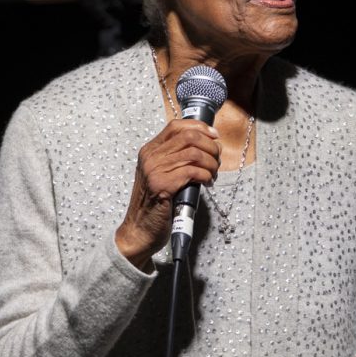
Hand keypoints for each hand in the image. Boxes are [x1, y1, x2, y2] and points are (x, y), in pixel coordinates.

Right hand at [116, 119, 220, 268]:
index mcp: (150, 151)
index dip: (199, 127)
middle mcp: (150, 157)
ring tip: (212, 173)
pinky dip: (205, 175)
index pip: (176, 126)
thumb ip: (175, 160)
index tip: (214, 136)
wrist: (139, 230)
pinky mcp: (162, 185)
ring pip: (194, 153)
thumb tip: (205, 147)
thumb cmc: (154, 205)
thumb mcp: (160, 175)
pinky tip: (207, 182)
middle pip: (189, 137)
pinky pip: (192, 171)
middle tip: (216, 159)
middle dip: (210, 146)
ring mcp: (154, 170)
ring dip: (211, 163)